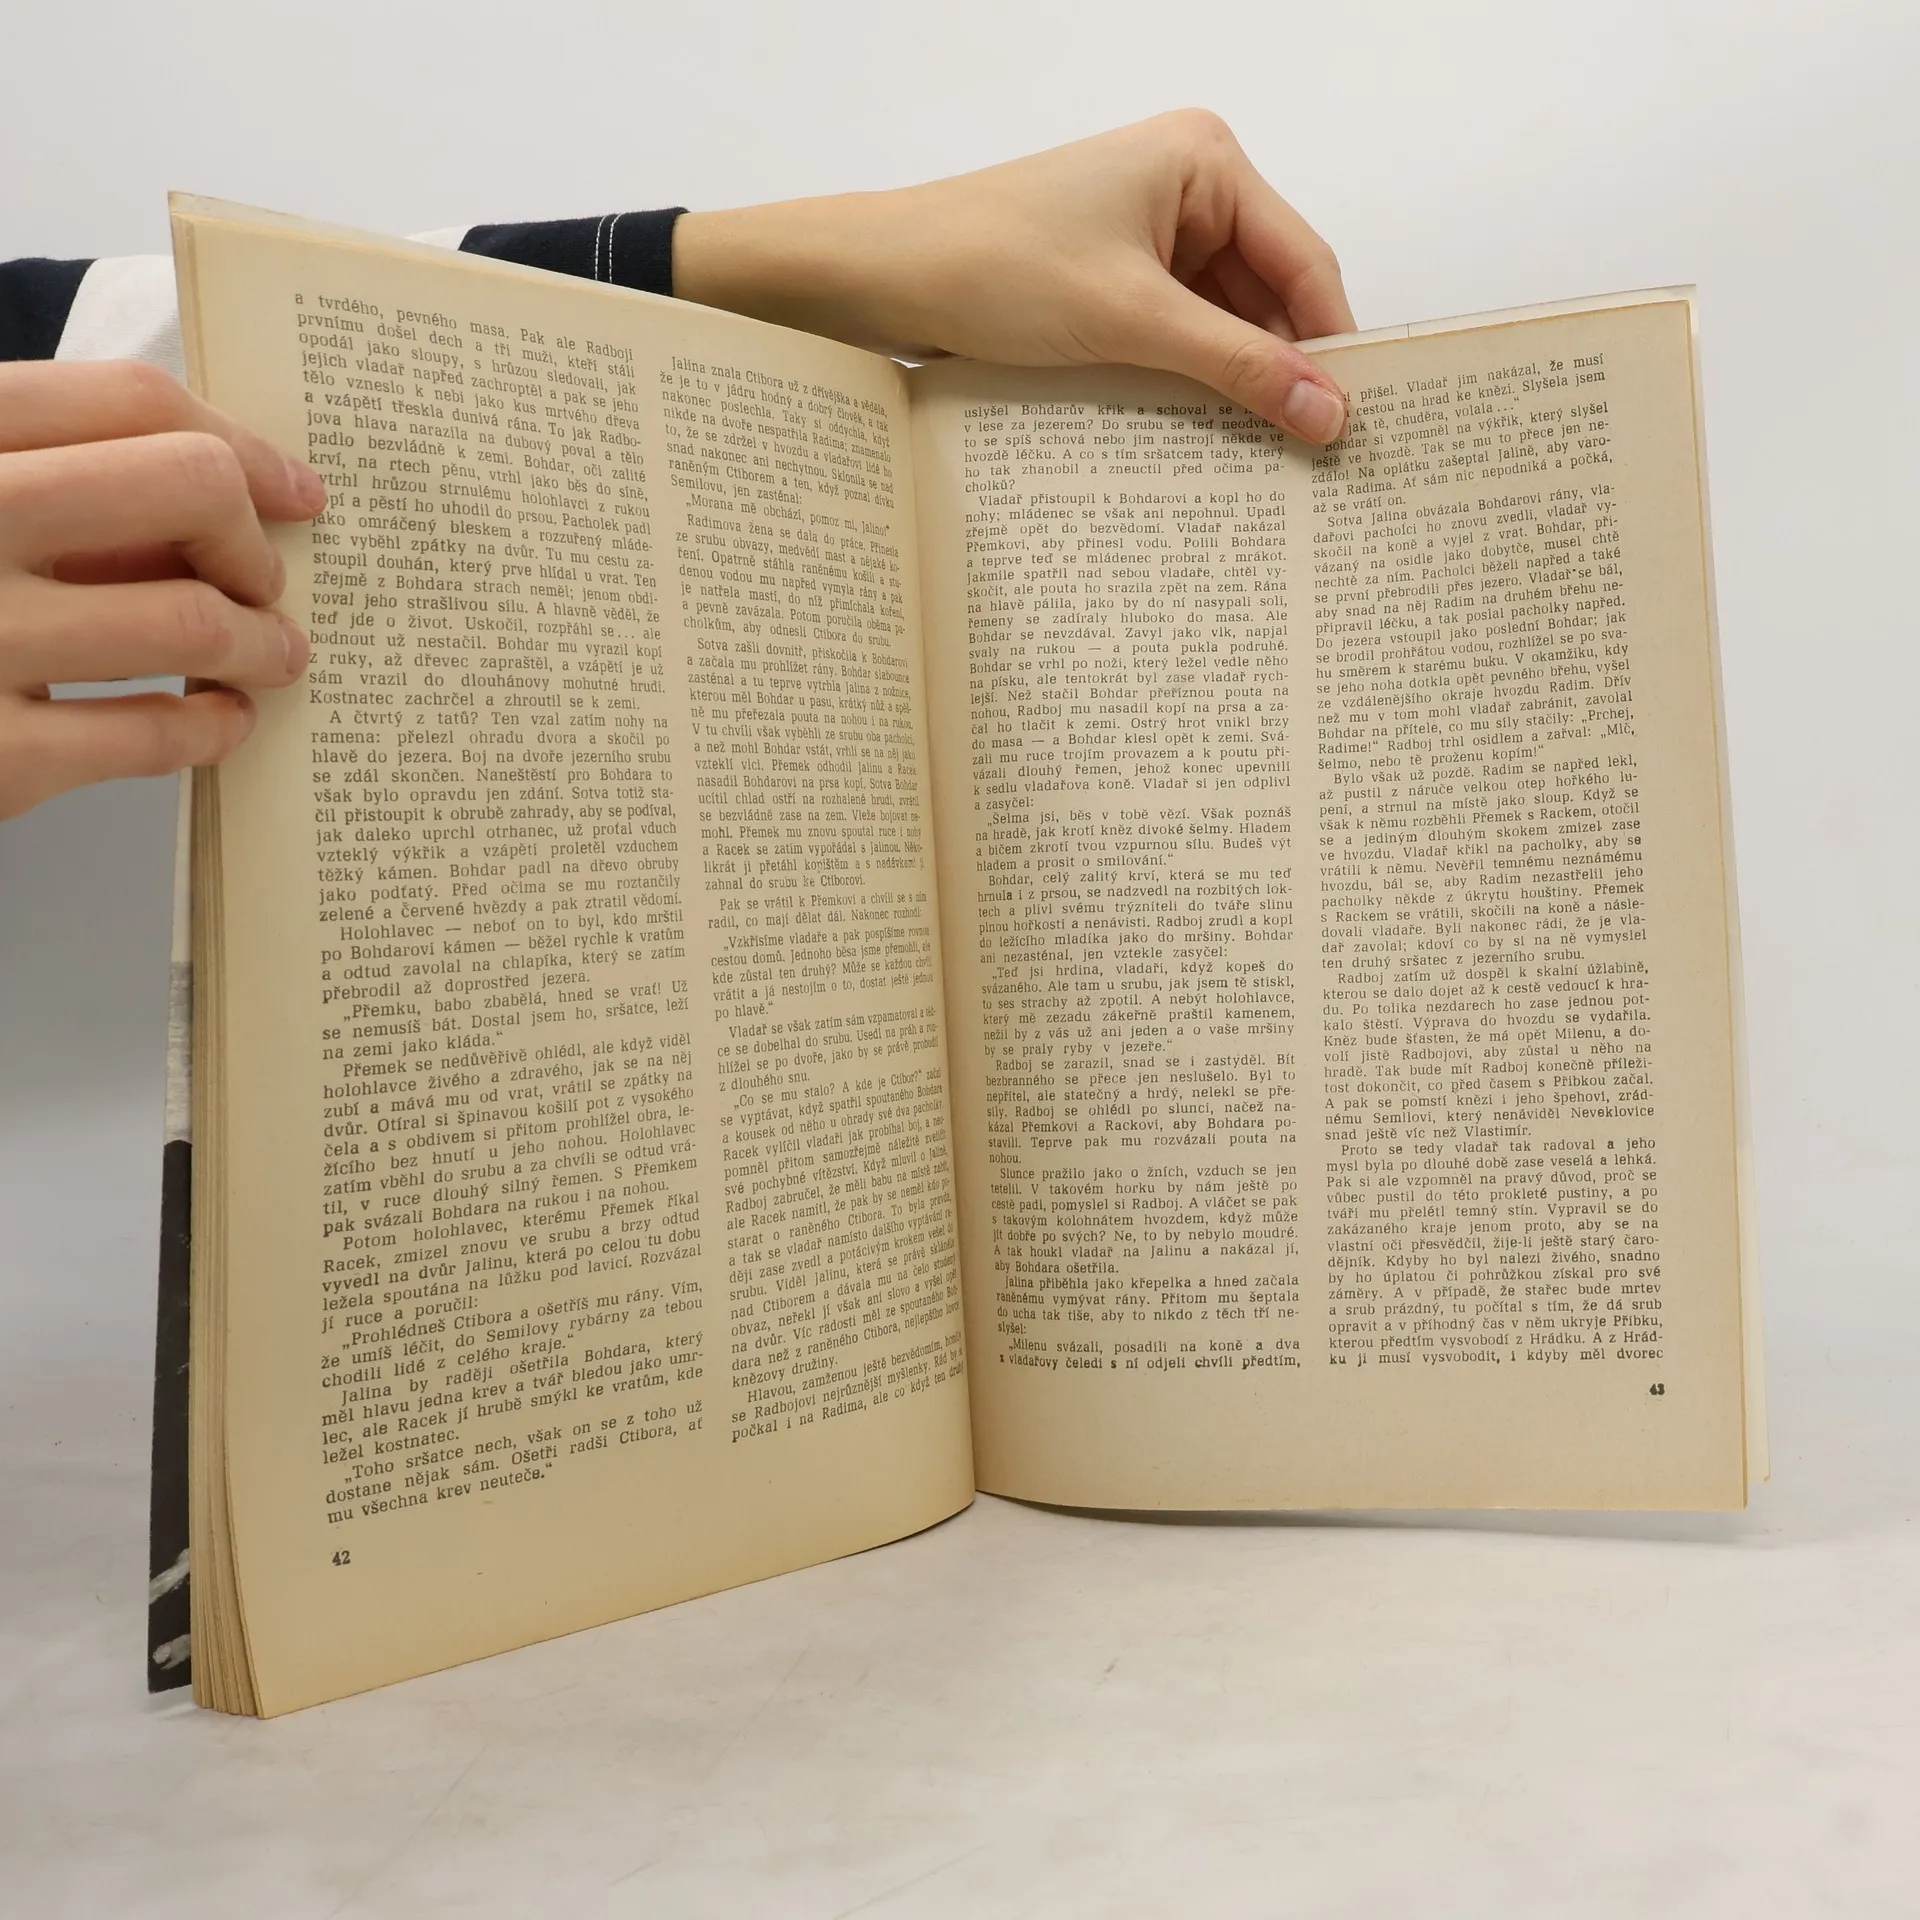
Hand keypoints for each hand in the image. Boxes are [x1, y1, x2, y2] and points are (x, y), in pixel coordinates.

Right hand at [0, 361, 325, 820]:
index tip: (293, 490)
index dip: (242, 445)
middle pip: (188, 488)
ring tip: (276, 657)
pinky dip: (215, 726)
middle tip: (266, 582)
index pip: (134, 402)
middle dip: (253, 540)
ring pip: (194, 620)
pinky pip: (153, 736)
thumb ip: (51, 479)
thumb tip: (221, 499)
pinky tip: (225, 720)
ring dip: (264, 644)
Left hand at [674, 110, 1355, 442]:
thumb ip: (1237, 368)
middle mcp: (1186, 185)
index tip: (1356, 422)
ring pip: (1224, 322)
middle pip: (1269, 294)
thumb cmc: (991, 267)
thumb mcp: (1131, 323)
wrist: (881, 277)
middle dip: (1284, 368)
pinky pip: (1177, 334)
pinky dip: (1190, 381)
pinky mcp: (1112, 277)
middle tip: (1317, 457)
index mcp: (1205, 160)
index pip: (1305, 260)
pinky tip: (1203, 435)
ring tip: (1264, 460)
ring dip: (1235, 383)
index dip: (1332, 344)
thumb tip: (1329, 414)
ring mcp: (1147, 232)